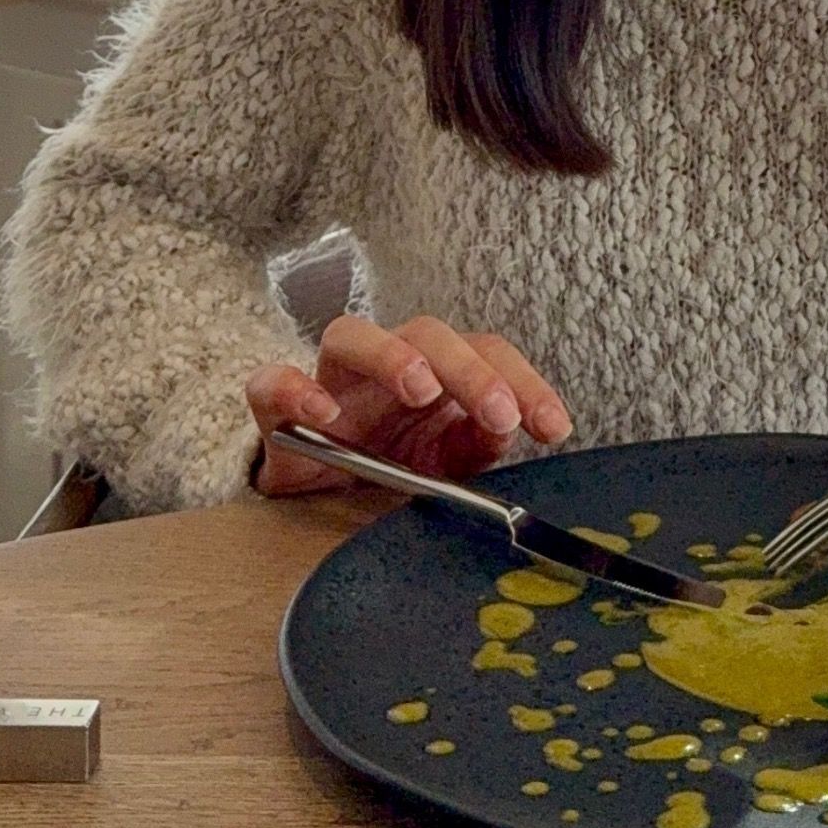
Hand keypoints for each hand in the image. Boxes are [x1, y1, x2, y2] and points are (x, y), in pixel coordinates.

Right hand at [246, 313, 572, 496]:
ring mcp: (330, 378)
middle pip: (429, 334)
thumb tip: (505, 432)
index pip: (487, 354)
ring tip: (421, 389)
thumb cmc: (385, 465)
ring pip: (352, 334)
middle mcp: (386, 362)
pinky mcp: (277, 406)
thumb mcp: (442, 463)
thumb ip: (475, 443)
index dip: (526, 383)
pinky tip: (325, 416)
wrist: (310, 493)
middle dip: (471, 371)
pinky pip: (273, 383)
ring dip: (392, 356)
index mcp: (437, 373)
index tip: (554, 427)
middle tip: (501, 414)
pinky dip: (296, 391)